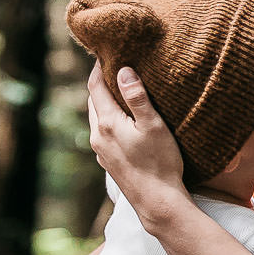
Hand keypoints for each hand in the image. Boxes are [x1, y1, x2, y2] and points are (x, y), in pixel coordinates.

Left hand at [88, 63, 186, 226]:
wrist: (157, 203)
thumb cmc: (160, 163)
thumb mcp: (153, 126)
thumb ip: (137, 98)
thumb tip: (123, 71)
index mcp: (107, 124)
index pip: (95, 87)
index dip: (98, 67)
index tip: (105, 52)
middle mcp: (97, 137)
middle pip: (93, 102)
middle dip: (100, 83)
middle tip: (113, 66)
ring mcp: (101, 152)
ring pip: (97, 119)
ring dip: (104, 103)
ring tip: (119, 91)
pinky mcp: (109, 163)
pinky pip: (102, 133)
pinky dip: (108, 120)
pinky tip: (123, 121)